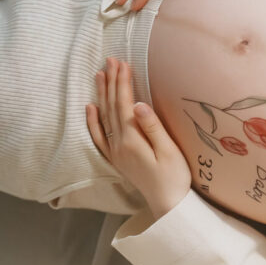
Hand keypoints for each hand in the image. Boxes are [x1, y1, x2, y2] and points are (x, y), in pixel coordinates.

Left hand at [86, 59, 190, 218]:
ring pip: (104, 117)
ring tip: (99, 74)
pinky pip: (99, 136)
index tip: (122, 64)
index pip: (124, 105)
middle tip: (111, 60)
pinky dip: (93, 120)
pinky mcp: (117, 159)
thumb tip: (138, 104)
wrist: (168, 204)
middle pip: (112, 107)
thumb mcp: (168, 151)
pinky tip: (91, 107)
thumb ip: (152, 127)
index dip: (122, 83)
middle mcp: (119, 144)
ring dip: (102, 95)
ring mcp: (116, 152)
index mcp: (132, 140)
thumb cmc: (174, 178)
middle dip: (111, 82)